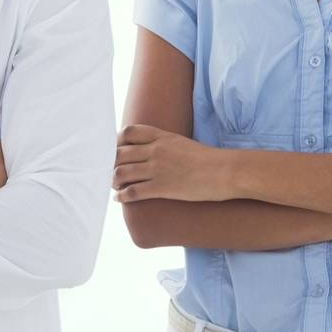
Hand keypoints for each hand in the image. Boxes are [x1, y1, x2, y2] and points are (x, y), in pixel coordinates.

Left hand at [113, 124, 232, 202]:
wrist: (224, 171)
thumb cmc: (207, 158)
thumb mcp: (181, 142)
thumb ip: (163, 143)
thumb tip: (149, 150)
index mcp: (160, 136)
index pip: (128, 133)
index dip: (115, 141)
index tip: (111, 148)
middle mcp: (154, 151)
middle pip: (120, 153)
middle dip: (110, 162)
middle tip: (106, 169)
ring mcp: (156, 169)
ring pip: (122, 172)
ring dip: (113, 179)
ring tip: (112, 184)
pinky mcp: (161, 187)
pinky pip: (133, 191)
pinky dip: (122, 196)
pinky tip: (118, 198)